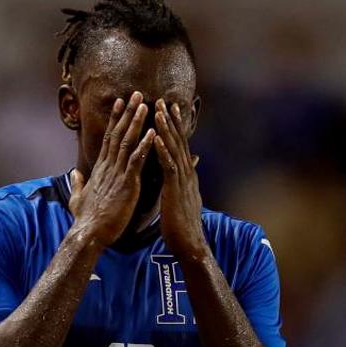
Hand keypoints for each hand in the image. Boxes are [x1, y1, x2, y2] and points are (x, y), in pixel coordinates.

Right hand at [69, 91, 155, 246]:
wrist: (89, 234)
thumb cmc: (86, 219)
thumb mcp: (78, 197)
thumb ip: (78, 183)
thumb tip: (75, 173)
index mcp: (101, 168)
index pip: (108, 138)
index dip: (115, 120)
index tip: (120, 103)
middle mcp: (108, 166)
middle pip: (117, 133)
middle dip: (127, 112)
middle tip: (135, 93)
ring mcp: (117, 173)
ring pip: (127, 142)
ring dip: (136, 122)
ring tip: (145, 104)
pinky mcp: (126, 184)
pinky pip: (137, 161)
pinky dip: (145, 146)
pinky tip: (153, 133)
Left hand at [153, 99, 208, 260]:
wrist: (189, 245)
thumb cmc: (182, 226)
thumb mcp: (184, 199)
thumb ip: (184, 182)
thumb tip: (188, 170)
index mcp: (185, 176)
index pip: (179, 146)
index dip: (174, 127)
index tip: (167, 110)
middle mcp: (187, 174)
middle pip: (178, 142)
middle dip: (170, 121)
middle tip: (163, 100)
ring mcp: (182, 182)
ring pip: (174, 149)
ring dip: (166, 129)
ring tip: (159, 111)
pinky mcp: (176, 191)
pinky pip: (169, 166)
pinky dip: (162, 151)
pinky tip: (155, 138)